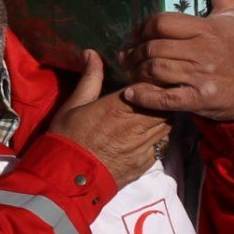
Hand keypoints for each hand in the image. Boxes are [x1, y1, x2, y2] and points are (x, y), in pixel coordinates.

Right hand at [42, 52, 172, 182]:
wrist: (67, 179)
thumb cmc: (67, 138)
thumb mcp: (74, 104)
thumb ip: (90, 78)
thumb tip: (92, 53)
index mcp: (119, 107)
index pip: (151, 89)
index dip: (153, 83)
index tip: (150, 80)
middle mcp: (136, 127)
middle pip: (164, 107)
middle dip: (161, 100)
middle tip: (156, 95)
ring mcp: (143, 147)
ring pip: (166, 126)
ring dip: (161, 118)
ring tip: (151, 114)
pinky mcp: (144, 164)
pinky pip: (159, 146)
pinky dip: (155, 139)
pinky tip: (143, 136)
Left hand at [120, 0, 233, 122]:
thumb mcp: (233, 16)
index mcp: (208, 29)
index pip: (163, 23)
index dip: (143, 27)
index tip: (135, 34)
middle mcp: (203, 52)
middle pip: (155, 48)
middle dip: (135, 52)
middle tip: (126, 54)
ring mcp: (200, 77)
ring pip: (156, 71)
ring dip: (136, 71)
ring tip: (130, 70)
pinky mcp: (198, 100)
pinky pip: (164, 98)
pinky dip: (144, 96)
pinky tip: (132, 93)